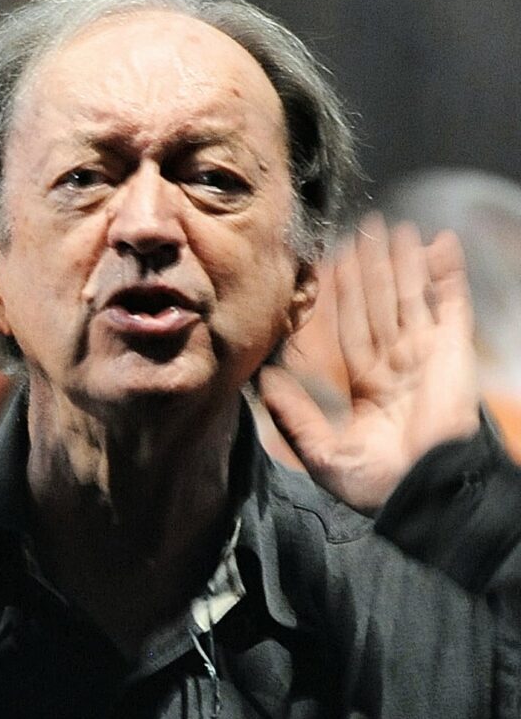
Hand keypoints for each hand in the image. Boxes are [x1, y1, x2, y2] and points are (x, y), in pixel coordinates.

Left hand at [259, 214, 479, 511]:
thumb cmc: (375, 484)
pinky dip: (449, 272)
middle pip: (382, 306)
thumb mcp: (322, 452)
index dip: (344, 297)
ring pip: (412, 297)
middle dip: (374, 269)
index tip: (333, 264)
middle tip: (365, 228)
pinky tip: (442, 241)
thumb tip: (263, 381)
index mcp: (369, 388)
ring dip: (406, 262)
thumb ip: (293, 416)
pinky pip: (451, 302)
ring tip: (396, 227)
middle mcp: (398, 366)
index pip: (352, 330)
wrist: (423, 491)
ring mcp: (428, 355)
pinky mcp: (454, 349)